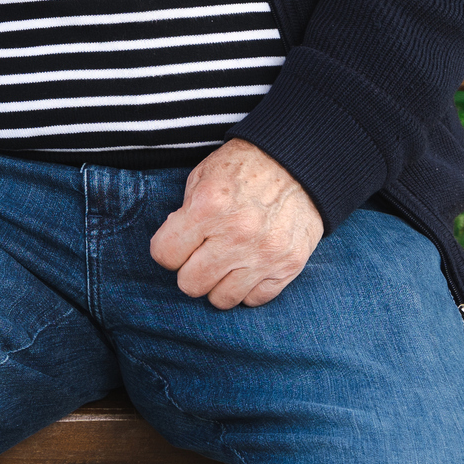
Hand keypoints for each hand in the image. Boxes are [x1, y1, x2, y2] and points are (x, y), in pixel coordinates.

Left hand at [149, 138, 323, 309]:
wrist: (298, 164)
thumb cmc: (244, 168)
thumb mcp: (202, 177)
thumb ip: (185, 214)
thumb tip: (176, 247)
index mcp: (209, 207)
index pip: (165, 254)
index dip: (167, 250)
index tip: (177, 244)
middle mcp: (236, 235)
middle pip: (190, 284)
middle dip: (189, 270)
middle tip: (200, 255)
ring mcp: (265, 254)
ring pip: (222, 299)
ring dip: (218, 284)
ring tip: (224, 264)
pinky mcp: (289, 266)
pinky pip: (254, 300)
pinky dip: (247, 288)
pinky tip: (247, 267)